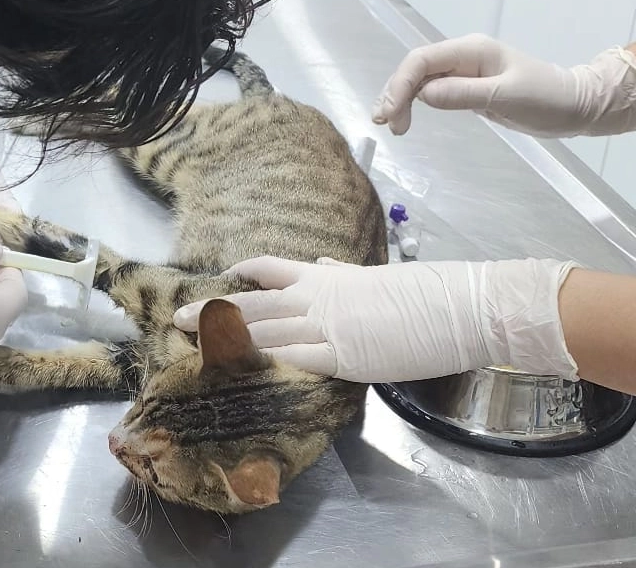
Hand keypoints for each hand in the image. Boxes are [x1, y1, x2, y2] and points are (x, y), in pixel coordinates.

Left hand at [172, 256, 578, 383]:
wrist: (455, 305)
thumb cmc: (426, 294)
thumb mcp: (378, 278)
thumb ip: (344, 274)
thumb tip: (323, 264)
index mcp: (329, 277)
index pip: (275, 270)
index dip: (245, 274)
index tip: (224, 276)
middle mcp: (319, 297)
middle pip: (254, 302)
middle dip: (215, 310)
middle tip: (180, 317)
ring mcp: (327, 326)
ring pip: (263, 331)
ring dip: (225, 339)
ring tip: (193, 345)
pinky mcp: (341, 355)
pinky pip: (293, 360)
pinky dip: (264, 365)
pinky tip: (239, 372)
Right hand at [371, 34, 635, 138]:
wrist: (578, 107)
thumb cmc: (547, 99)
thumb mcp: (505, 97)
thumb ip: (462, 94)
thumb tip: (423, 96)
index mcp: (472, 50)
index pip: (422, 61)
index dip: (399, 84)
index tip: (388, 113)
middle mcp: (463, 56)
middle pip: (416, 69)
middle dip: (396, 94)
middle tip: (388, 126)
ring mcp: (465, 72)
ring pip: (421, 81)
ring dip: (403, 101)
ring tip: (395, 127)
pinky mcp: (469, 88)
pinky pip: (434, 92)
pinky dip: (417, 105)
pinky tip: (409, 119)